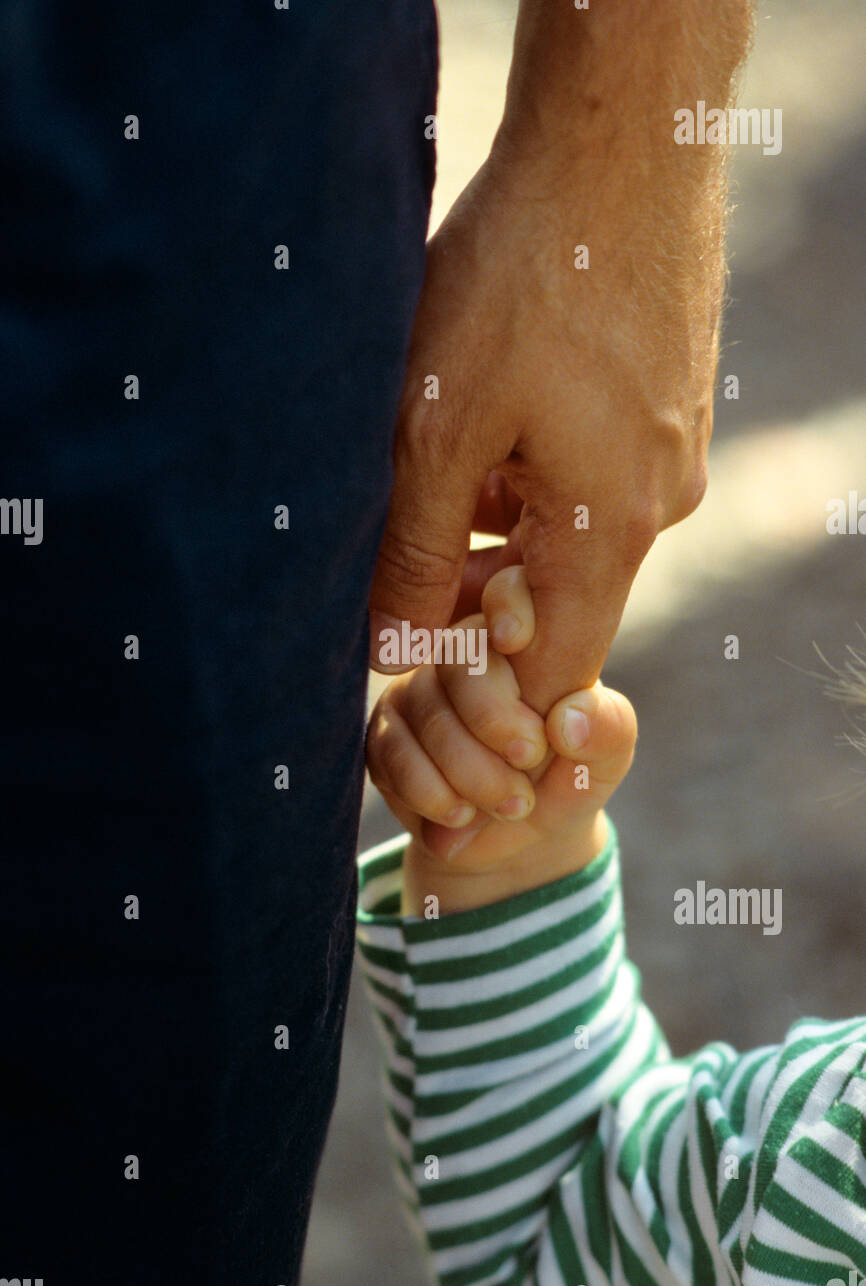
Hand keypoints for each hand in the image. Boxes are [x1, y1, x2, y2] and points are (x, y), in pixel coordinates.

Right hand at [366, 566, 636, 914]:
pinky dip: (428, 789)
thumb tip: (568, 720)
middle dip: (492, 716)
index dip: (509, 605)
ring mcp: (419, 687)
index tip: (518, 640)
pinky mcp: (385, 732)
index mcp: (524, 633)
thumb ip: (607, 730)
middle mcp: (464, 649)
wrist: (520, 840)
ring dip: (467, 768)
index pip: (508, 592)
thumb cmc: (568, 778)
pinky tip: (460, 816)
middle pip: (458, 657)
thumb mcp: (605, 759)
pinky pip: (391, 750)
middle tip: (528, 761)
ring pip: (424, 708)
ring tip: (509, 806)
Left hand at [369, 0, 748, 714]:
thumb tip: (392, 645)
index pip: (557, 668)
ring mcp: (666, 450)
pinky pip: (591, 474)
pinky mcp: (662, 404)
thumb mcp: (438, 429)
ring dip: (497, 524)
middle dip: (474, 594)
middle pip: (559, 599)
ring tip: (434, 457)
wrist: (620, 141)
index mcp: (611, 528)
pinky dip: (532, 472)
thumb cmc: (523, 278)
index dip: (486, 682)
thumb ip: (416, 550)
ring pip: (568, 531)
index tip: (421, 656)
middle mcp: (656, 502)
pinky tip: (485, 415)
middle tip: (399, 551)